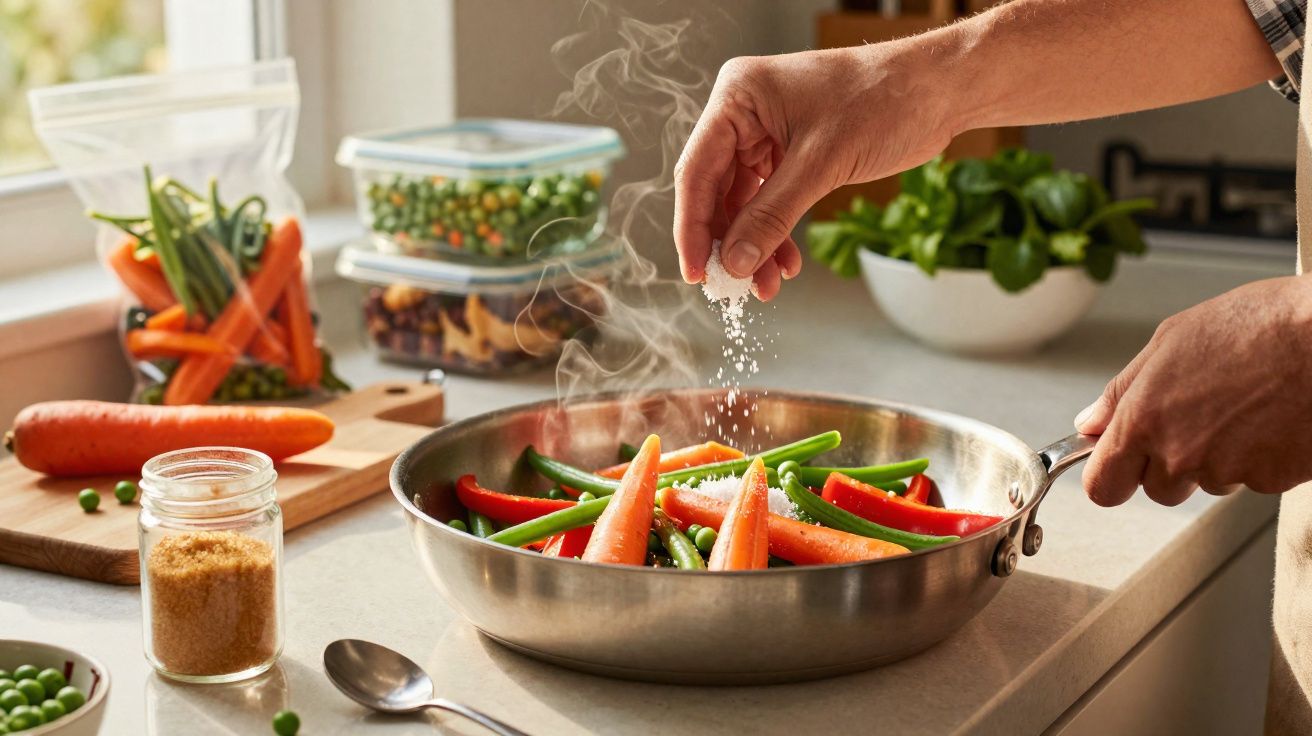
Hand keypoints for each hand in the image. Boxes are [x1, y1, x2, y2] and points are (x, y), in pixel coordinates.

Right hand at [673, 43, 956, 299]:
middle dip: (728, 242)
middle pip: (715, 191)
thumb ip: (772, 216)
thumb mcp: (821, 164)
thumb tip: (735, 263)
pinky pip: (770, 201)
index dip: (693, 228)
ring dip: (754, 246)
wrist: (939, 90)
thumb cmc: (884, 100)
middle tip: (731, 288)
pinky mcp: (790, 152)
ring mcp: (766, 133)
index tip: (696, 273)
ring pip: (744, 203)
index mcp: (738, 97)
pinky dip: (776, 234)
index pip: (697, 171)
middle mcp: (744, 114)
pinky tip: (786, 263)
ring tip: (766, 286)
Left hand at [1075, 275, 1311, 505]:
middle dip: (1168, 465)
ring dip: (1216, 458)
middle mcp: (1179, 454)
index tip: (1115, 465)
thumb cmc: (1256, 325)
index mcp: (1143, 420)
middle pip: (1157, 489)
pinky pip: (1251, 479)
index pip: (1102, 486)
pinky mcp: (1271, 480)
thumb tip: (1090, 422)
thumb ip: (1121, 392)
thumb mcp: (1170, 341)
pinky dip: (1258, 457)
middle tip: (1195, 419)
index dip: (1109, 477)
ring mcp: (1226, 471)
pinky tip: (1270, 416)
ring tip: (1242, 406)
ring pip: (1206, 483)